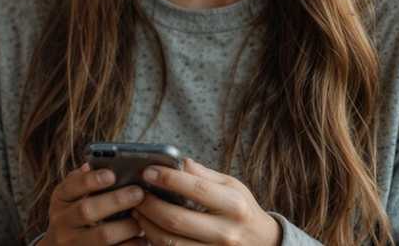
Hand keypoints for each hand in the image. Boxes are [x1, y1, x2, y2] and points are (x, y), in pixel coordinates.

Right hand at [43, 162, 147, 244]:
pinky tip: (141, 239)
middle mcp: (62, 222)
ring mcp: (73, 243)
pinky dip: (130, 244)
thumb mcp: (72, 196)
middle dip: (116, 201)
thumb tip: (107, 164)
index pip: (71, 186)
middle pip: (88, 211)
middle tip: (138, 193)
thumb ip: (86, 180)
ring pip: (103, 235)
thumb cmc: (75, 215)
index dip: (91, 180)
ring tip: (142, 218)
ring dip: (127, 226)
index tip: (112, 174)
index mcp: (60, 200)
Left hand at [131, 158, 280, 245]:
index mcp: (233, 205)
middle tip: (136, 195)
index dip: (168, 179)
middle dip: (150, 205)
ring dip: (147, 226)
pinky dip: (155, 242)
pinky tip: (149, 230)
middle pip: (177, 220)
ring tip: (138, 212)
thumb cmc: (243, 210)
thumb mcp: (232, 186)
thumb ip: (205, 175)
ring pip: (169, 243)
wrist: (262, 243)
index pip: (196, 189)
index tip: (148, 171)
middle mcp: (225, 232)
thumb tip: (179, 161)